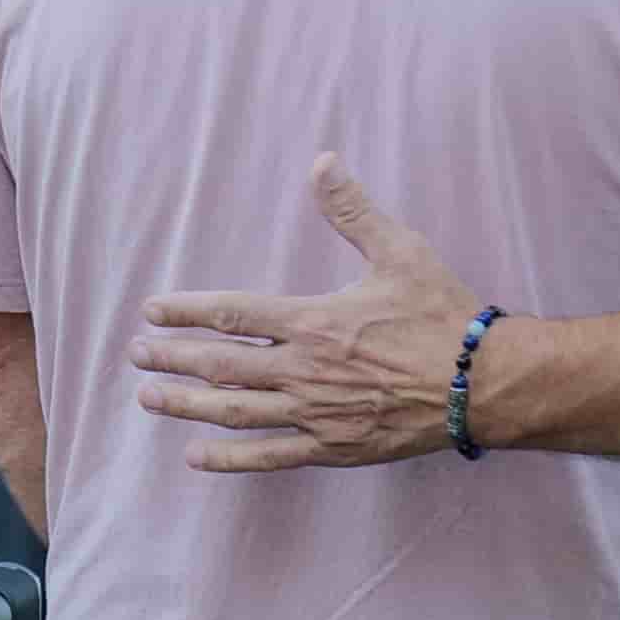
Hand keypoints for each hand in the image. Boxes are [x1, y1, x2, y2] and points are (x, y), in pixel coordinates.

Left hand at [131, 161, 484, 469]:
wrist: (483, 383)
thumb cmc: (443, 314)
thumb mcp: (399, 251)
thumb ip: (352, 211)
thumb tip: (321, 162)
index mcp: (313, 320)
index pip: (231, 314)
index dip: (186, 311)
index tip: (152, 311)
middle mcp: (304, 369)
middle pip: (220, 365)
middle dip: (173, 358)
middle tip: (137, 355)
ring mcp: (315, 412)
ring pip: (234, 412)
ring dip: (187, 404)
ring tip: (150, 398)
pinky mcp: (333, 446)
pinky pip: (270, 455)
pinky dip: (230, 458)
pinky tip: (196, 456)